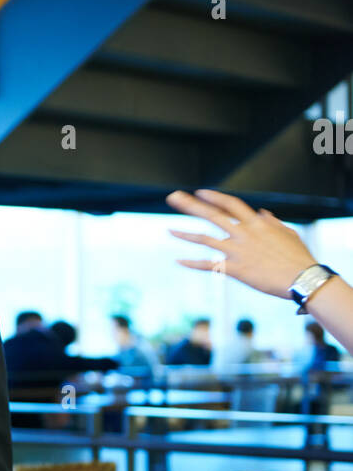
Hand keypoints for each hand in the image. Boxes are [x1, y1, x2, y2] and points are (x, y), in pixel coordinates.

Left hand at [166, 190, 316, 298]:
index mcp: (256, 223)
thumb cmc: (298, 256)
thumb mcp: (287, 233)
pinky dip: (192, 263)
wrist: (302, 278)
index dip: (213, 197)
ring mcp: (237, 251)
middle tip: (173, 197)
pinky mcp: (235, 269)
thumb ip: (272, 222)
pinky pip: (209, 265)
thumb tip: (261, 213)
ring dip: (184, 234)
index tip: (199, 192)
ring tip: (168, 230)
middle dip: (190, 204)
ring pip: (205, 239)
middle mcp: (243, 233)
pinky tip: (178, 261)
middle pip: (211, 214)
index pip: (230, 204)